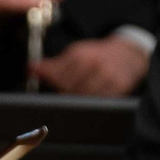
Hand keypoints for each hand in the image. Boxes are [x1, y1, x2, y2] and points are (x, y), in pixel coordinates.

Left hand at [33, 34, 149, 95]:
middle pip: (68, 88)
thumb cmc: (97, 56)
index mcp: (80, 54)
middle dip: (60, 94)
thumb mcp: (75, 53)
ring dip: (73, 102)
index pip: (57, 74)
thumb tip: (30, 70)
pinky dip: (90, 105)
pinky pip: (99, 102)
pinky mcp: (119, 88)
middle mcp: (94, 64)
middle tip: (53, 101)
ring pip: (83, 97)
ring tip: (68, 105)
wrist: (129, 54)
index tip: (43, 84)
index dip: (48, 81)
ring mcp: (107, 76)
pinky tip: (85, 105)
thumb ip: (52, 64)